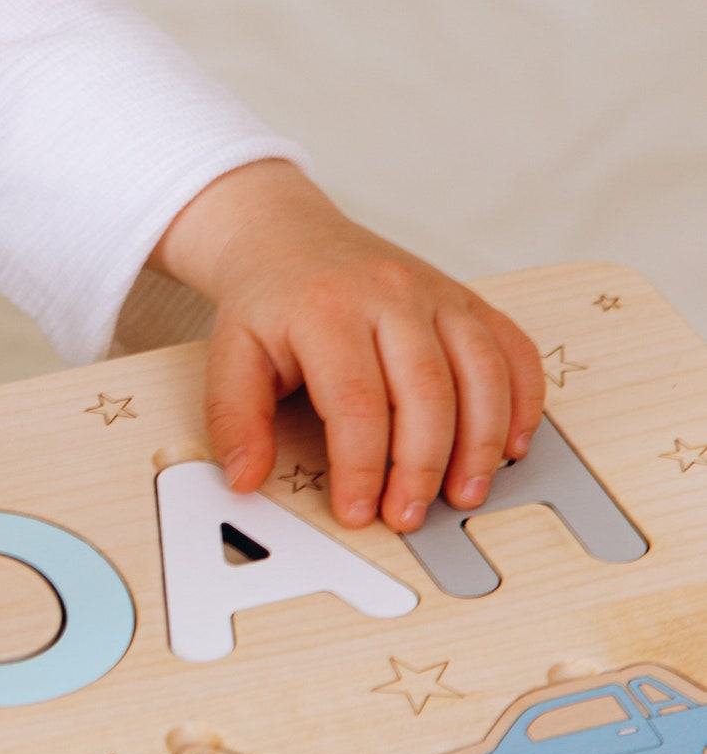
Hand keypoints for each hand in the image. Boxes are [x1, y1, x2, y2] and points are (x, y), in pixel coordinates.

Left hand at [148, 160, 545, 532]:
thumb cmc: (267, 304)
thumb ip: (233, 419)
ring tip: (465, 494)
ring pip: (481, 372)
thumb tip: (243, 477)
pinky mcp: (466, 299)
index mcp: (328, 310)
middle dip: (422, 466)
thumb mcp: (231, 356)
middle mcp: (391, 294)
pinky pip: (513, 348)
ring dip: (482, 442)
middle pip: (426, 391)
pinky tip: (512, 446)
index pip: (356, 401)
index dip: (363, 465)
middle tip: (408, 516)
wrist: (290, 237)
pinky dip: (523, 400)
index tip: (359, 511)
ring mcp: (436, 293)